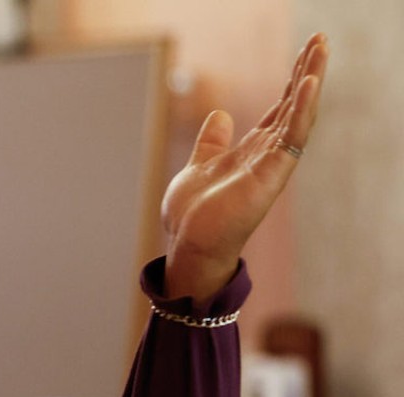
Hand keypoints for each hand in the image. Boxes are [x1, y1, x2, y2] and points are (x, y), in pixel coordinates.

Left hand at [161, 33, 328, 302]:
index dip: (292, 80)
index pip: (279, 108)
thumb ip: (212, 142)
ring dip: (310, 81)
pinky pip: (293, 136)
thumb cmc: (193, 214)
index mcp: (252, 150)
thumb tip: (220, 115)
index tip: (305, 51)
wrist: (188, 243)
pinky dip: (301, 109)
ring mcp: (272, 164)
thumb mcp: (199, 166)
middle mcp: (267, 154)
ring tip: (321, 49)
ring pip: (298, 115)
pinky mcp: (272, 174)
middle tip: (321, 39)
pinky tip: (308, 82)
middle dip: (307, 71)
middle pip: (293, 105)